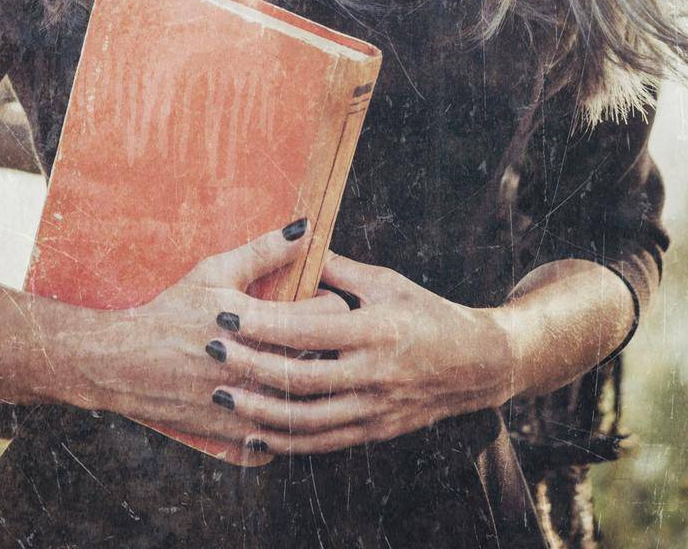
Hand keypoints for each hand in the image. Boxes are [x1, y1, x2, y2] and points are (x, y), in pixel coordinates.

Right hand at [74, 219, 350, 442]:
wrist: (125, 363)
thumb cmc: (172, 310)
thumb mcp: (214, 272)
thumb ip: (264, 251)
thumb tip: (305, 228)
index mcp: (253, 324)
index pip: (325, 316)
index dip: (331, 304)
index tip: (323, 300)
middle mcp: (253, 368)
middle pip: (321, 358)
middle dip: (327, 342)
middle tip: (321, 330)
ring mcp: (245, 406)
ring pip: (304, 400)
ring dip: (310, 380)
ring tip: (302, 360)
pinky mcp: (233, 434)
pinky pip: (279, 435)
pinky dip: (285, 419)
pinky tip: (279, 399)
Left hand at [208, 249, 513, 455]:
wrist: (476, 365)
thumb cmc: (428, 313)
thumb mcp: (388, 282)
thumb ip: (340, 270)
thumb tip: (298, 245)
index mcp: (377, 330)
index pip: (307, 329)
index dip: (263, 324)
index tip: (227, 314)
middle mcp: (374, 374)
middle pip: (299, 377)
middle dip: (250, 365)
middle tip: (211, 351)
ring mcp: (375, 409)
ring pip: (306, 419)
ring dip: (259, 410)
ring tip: (222, 396)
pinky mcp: (375, 431)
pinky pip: (323, 442)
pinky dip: (286, 442)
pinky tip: (255, 434)